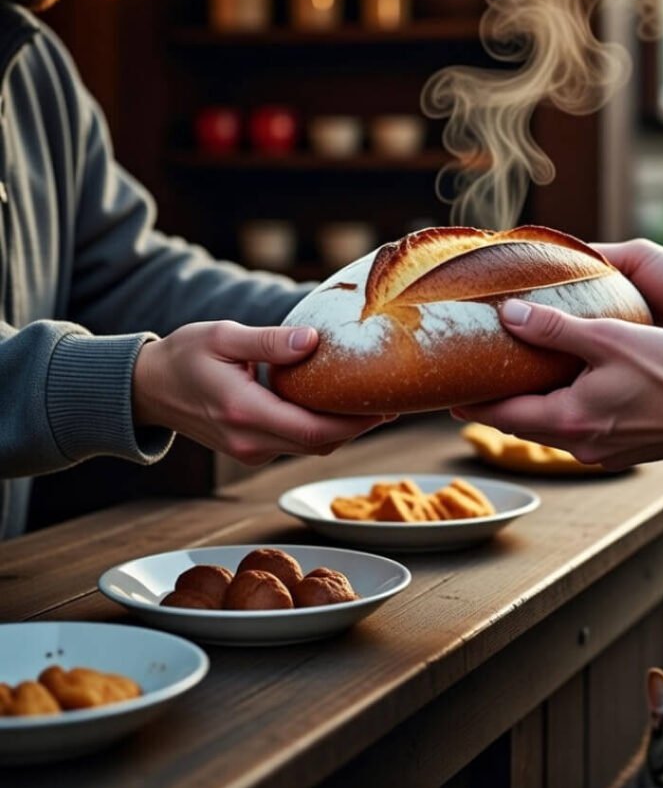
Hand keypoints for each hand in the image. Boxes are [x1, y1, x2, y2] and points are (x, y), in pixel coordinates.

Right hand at [132, 321, 392, 465]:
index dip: (356, 423)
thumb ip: (269, 340)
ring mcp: (249, 451)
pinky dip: (322, 429)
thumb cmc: (184, 355)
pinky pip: (296, 444)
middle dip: (359, 427)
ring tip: (373, 402)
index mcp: (245, 412)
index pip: (315, 430)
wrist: (146, 389)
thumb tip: (312, 341)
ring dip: (343, 430)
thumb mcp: (223, 336)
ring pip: (311, 447)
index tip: (386, 405)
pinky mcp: (251, 450)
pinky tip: (338, 406)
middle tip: (391, 401)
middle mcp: (249, 442)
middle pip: (321, 444)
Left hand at [454, 300, 662, 469]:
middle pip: (524, 425)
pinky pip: (579, 430)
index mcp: (568, 420)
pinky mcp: (622, 449)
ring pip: (552, 429)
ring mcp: (602, 453)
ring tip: (520, 381)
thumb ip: (555, 327)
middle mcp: (579, 445)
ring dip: (533, 407)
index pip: (503, 415)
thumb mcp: (608, 338)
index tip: (450, 393)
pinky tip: (570, 390)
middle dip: (500, 404)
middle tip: (479, 382)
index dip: (473, 403)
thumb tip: (510, 315)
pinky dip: (563, 411)